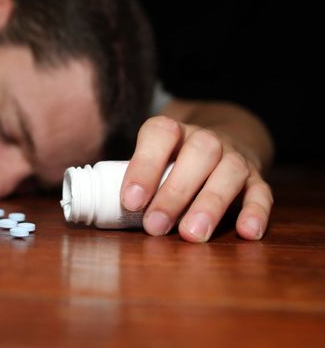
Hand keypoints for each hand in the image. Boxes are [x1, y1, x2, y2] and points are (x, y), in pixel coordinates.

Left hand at [121, 116, 273, 241]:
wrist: (219, 146)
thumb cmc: (171, 164)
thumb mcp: (151, 163)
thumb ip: (136, 183)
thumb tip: (106, 214)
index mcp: (173, 131)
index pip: (160, 134)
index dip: (144, 165)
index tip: (131, 201)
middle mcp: (206, 139)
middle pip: (198, 154)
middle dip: (174, 192)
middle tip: (154, 226)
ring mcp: (234, 157)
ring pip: (229, 172)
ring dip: (210, 204)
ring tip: (192, 235)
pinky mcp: (256, 179)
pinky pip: (262, 191)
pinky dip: (256, 212)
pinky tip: (246, 232)